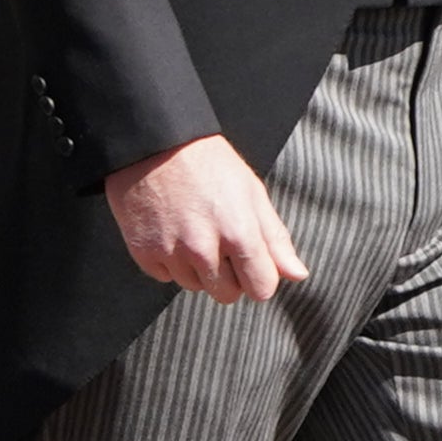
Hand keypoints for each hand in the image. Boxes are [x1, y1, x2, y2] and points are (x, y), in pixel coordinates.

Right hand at [107, 132, 306, 302]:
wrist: (153, 145)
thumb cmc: (208, 164)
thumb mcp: (251, 193)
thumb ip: (275, 238)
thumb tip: (297, 275)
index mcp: (239, 233)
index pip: (261, 289)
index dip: (259, 276)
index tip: (250, 261)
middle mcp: (204, 249)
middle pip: (227, 295)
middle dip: (228, 277)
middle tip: (219, 243)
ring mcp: (171, 253)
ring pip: (195, 286)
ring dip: (197, 268)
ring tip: (192, 230)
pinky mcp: (144, 254)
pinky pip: (165, 277)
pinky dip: (169, 261)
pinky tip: (170, 231)